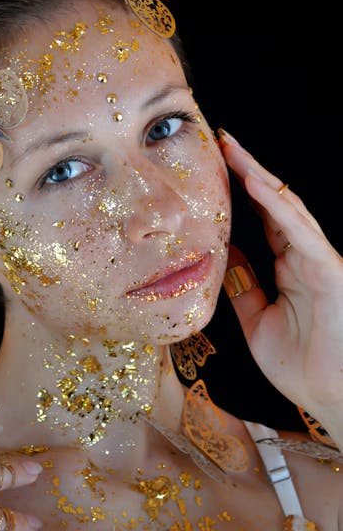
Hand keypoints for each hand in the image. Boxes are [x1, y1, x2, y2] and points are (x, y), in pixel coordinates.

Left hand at [218, 129, 342, 447]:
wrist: (332, 401)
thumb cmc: (301, 366)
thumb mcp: (257, 321)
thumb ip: (243, 288)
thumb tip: (221, 256)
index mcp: (289, 266)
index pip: (263, 218)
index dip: (240, 192)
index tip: (213, 168)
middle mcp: (304, 256)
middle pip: (274, 204)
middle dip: (248, 171)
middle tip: (221, 142)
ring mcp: (318, 260)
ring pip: (288, 208)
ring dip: (260, 177)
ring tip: (233, 150)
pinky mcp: (328, 270)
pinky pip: (300, 232)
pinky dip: (278, 206)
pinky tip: (257, 184)